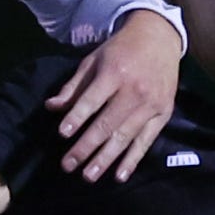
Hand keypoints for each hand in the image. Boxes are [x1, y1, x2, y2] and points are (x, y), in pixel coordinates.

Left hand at [47, 8, 182, 182]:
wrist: (160, 38)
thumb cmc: (120, 50)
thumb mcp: (94, 60)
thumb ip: (74, 86)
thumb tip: (52, 107)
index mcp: (114, 73)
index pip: (92, 100)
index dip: (77, 118)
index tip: (63, 134)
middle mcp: (134, 90)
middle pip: (107, 124)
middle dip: (86, 147)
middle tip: (68, 166)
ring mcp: (151, 105)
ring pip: (125, 137)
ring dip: (106, 159)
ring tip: (88, 176)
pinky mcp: (163, 114)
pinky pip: (146, 141)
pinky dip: (132, 160)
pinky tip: (119, 175)